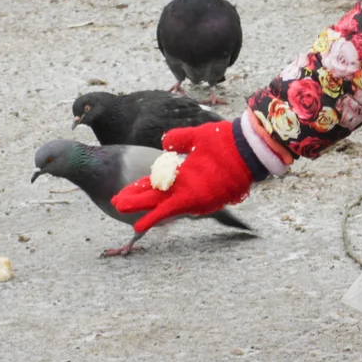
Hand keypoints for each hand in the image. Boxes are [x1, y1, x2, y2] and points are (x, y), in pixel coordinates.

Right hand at [112, 121, 252, 232]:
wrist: (245, 148)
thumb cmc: (225, 141)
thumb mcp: (195, 136)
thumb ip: (179, 139)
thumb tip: (165, 143)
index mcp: (184, 170)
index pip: (157, 179)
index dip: (141, 184)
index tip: (125, 188)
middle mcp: (184, 184)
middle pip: (155, 193)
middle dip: (135, 198)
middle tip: (116, 202)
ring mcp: (188, 192)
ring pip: (158, 203)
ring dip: (140, 208)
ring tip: (120, 210)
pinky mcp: (194, 199)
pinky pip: (170, 211)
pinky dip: (155, 217)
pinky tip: (140, 224)